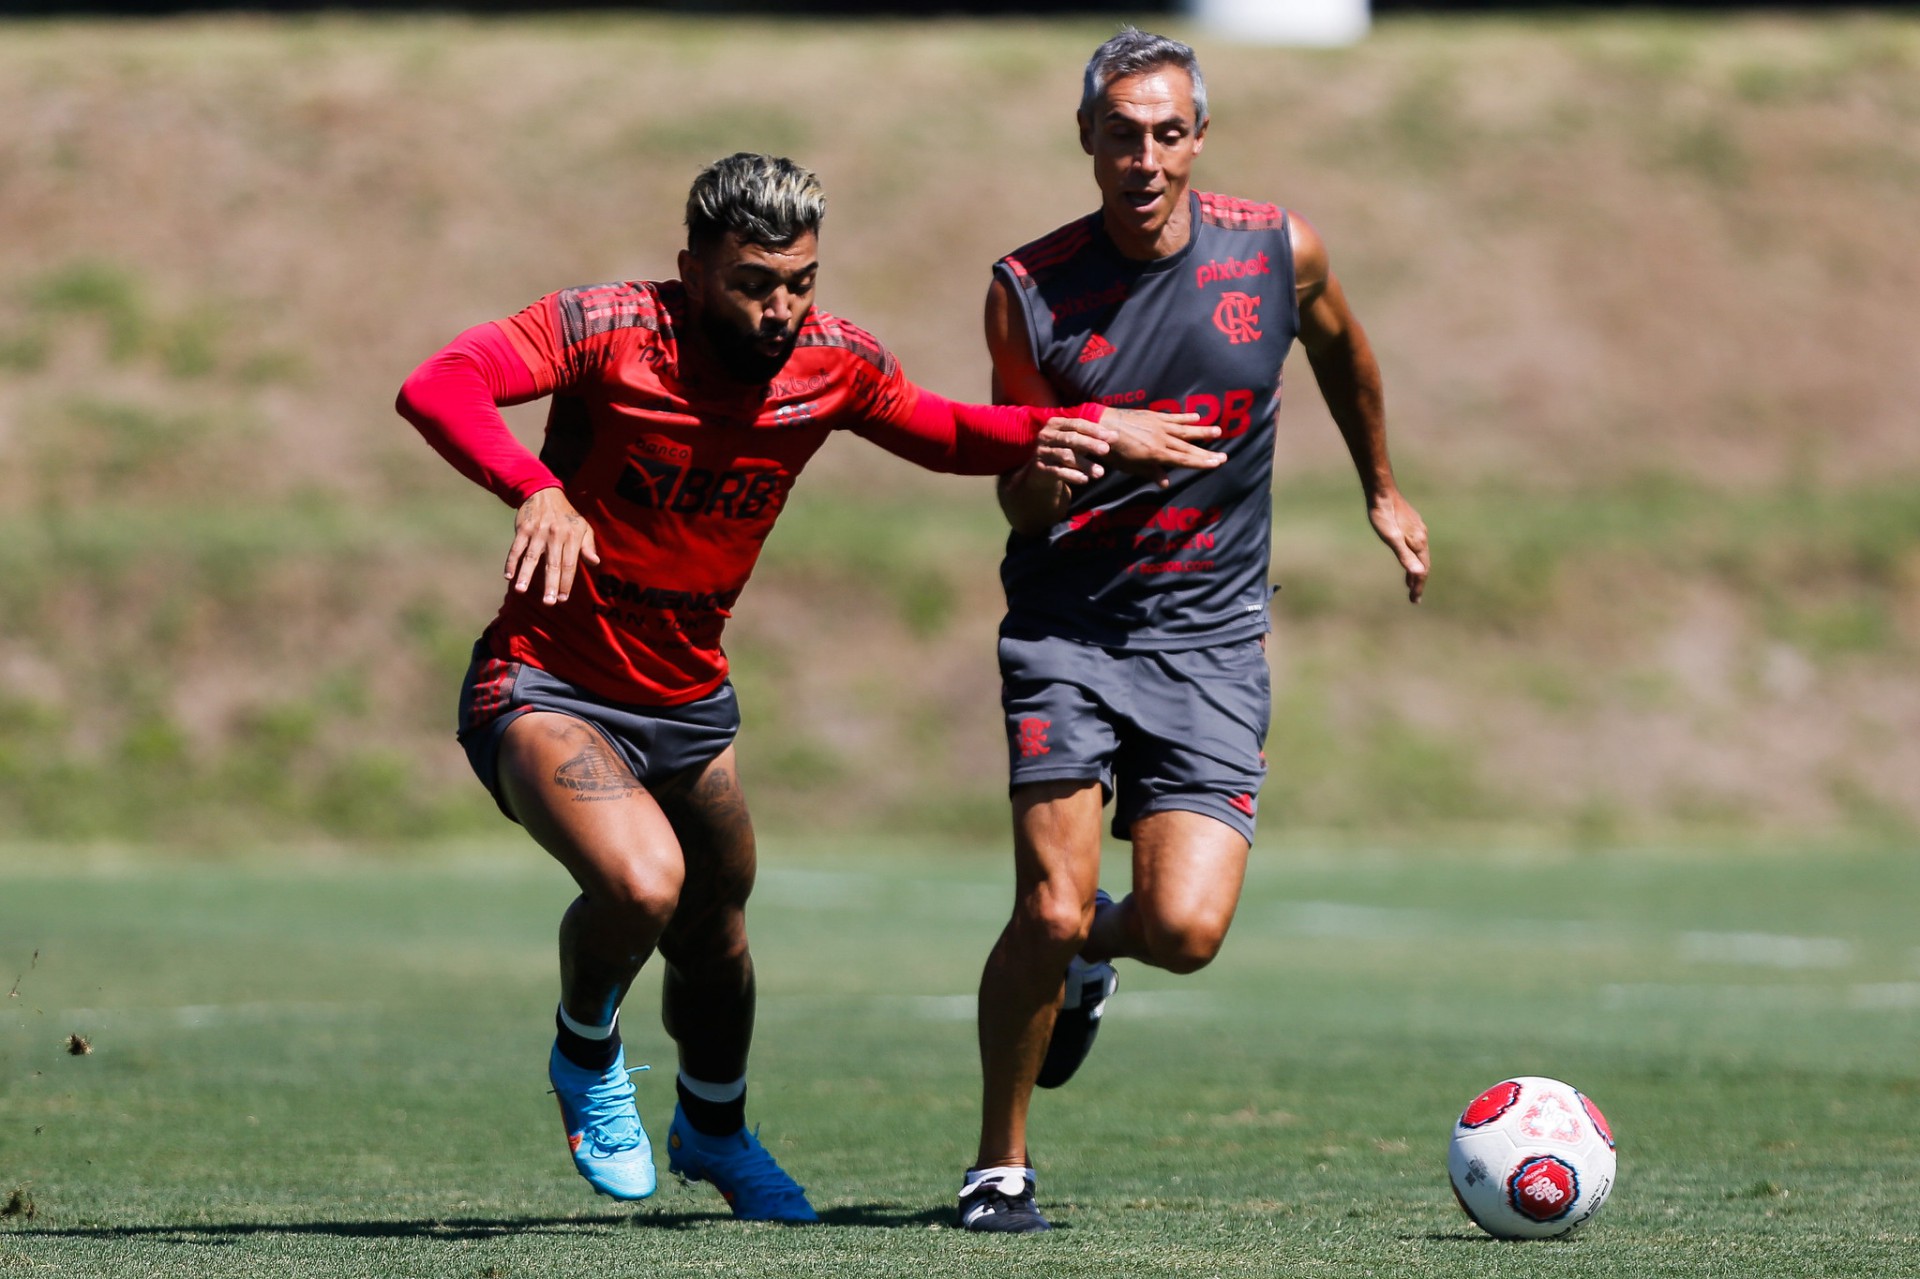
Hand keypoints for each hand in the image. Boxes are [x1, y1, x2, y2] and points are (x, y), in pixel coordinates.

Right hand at [507, 486, 599, 604]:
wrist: (544, 493)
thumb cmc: (567, 515)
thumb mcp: (583, 527)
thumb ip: (588, 546)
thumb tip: (595, 562)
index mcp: (572, 536)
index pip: (569, 564)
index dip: (566, 582)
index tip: (563, 599)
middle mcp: (555, 535)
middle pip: (552, 564)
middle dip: (550, 585)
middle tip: (548, 603)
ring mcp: (537, 532)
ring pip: (531, 557)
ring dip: (525, 574)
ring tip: (521, 590)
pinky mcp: (522, 528)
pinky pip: (516, 548)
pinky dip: (511, 562)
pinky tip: (508, 576)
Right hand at [1031, 416, 1116, 484]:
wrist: (1040, 472)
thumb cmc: (1063, 451)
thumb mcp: (1076, 442)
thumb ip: (1093, 437)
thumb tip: (1115, 436)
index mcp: (1055, 424)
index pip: (1076, 424)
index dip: (1094, 430)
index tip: (1111, 437)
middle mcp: (1046, 436)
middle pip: (1070, 438)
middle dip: (1090, 444)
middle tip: (1106, 450)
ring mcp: (1042, 452)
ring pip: (1065, 456)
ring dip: (1084, 464)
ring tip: (1100, 472)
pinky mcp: (1040, 468)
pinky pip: (1058, 471)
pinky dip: (1072, 475)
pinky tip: (1085, 480)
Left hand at [1096, 407, 1224, 488]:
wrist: (1101, 425)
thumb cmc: (1113, 451)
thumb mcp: (1129, 467)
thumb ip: (1149, 472)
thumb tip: (1166, 482)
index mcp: (1156, 454)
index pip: (1184, 460)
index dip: (1202, 462)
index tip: (1217, 463)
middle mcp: (1161, 439)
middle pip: (1188, 447)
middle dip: (1207, 452)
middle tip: (1224, 455)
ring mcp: (1158, 425)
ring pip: (1185, 429)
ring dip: (1202, 431)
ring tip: (1218, 430)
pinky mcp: (1153, 416)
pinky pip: (1173, 417)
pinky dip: (1186, 417)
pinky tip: (1197, 416)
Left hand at [1368, 487, 1428, 602]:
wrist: (1382, 492)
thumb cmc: (1383, 516)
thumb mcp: (1391, 539)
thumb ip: (1404, 556)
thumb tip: (1418, 574)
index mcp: (1418, 542)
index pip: (1421, 570)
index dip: (1418, 586)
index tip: (1414, 600)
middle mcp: (1422, 536)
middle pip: (1423, 564)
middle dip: (1418, 581)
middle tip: (1414, 597)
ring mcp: (1418, 529)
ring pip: (1420, 554)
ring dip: (1416, 570)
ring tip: (1410, 583)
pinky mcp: (1412, 524)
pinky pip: (1416, 546)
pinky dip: (1414, 557)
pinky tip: (1407, 556)